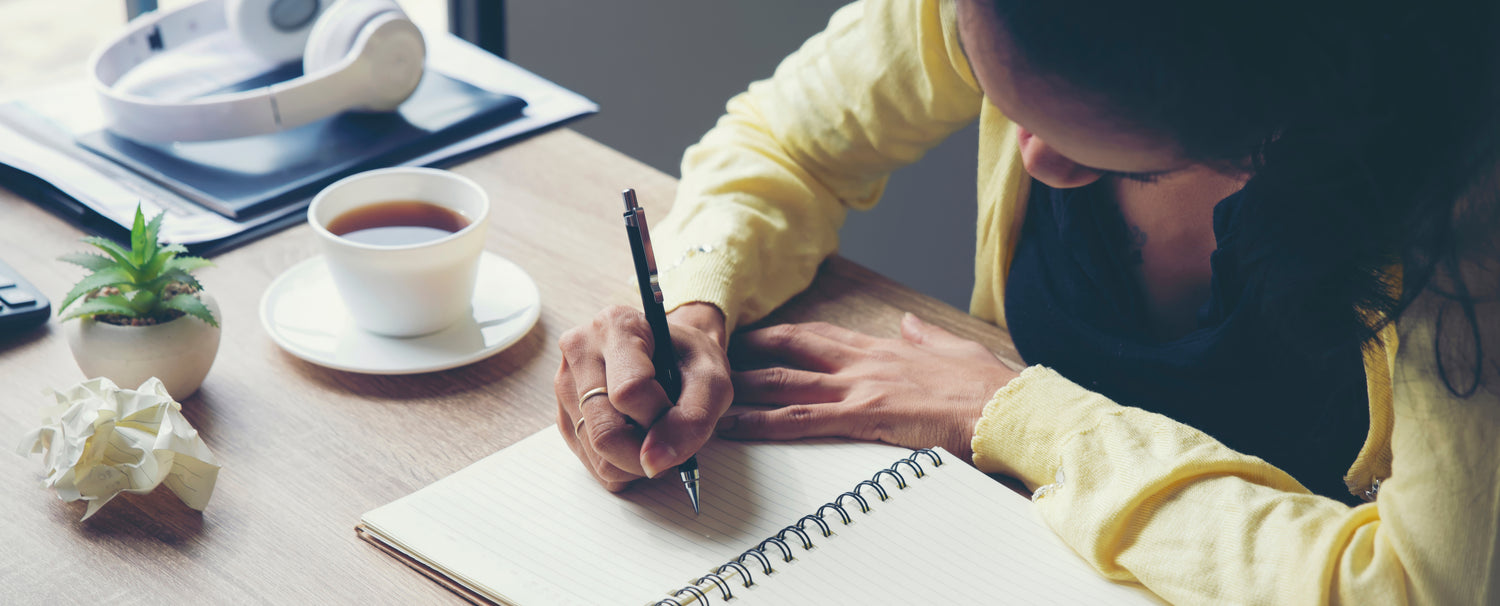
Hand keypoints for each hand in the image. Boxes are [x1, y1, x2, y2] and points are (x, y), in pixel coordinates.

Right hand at [555, 303, 731, 490]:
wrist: (673, 356)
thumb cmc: (690, 361)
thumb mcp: (712, 380)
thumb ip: (693, 418)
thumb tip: (653, 463)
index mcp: (616, 325)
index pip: (629, 391)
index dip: (661, 416)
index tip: (677, 410)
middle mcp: (580, 350)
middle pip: (605, 431)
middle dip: (648, 452)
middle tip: (670, 441)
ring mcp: (565, 386)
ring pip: (597, 455)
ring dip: (637, 462)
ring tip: (655, 435)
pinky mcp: (563, 417)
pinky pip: (591, 464)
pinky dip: (623, 466)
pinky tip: (637, 440)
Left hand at [718, 313, 1018, 459]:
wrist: (1008, 409)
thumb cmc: (990, 389)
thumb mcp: (955, 351)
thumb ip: (924, 337)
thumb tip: (907, 324)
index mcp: (885, 349)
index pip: (822, 336)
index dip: (785, 336)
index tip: (756, 336)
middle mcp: (864, 362)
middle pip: (793, 350)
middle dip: (751, 352)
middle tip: (714, 357)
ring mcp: (860, 388)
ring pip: (786, 384)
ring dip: (743, 387)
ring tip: (707, 393)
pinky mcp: (864, 416)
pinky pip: (800, 420)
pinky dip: (762, 422)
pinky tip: (735, 426)